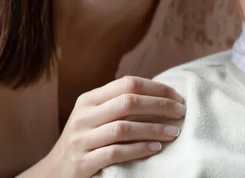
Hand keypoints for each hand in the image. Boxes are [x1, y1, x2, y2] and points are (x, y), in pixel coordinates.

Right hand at [30, 76, 184, 177]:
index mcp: (90, 99)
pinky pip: (116, 152)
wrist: (54, 171)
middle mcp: (84, 116)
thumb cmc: (87, 138)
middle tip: (181, 112)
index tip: (178, 96)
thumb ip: (120, 102)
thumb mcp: (96, 115)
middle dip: (160, 106)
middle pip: (128, 102)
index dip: (157, 88)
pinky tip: (156, 148)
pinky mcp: (83, 162)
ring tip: (174, 132)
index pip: (128, 83)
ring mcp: (81, 139)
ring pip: (123, 128)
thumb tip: (163, 94)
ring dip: (154, 129)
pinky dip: (139, 149)